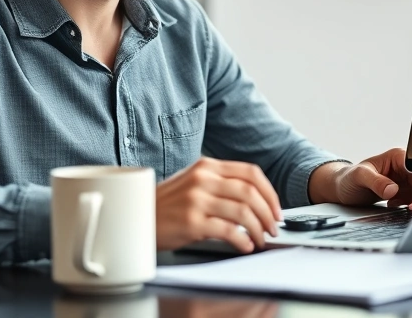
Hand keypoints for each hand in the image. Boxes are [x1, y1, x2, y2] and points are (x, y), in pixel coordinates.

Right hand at [155, 157, 282, 252]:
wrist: (135, 217)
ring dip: (259, 228)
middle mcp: (203, 179)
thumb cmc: (166, 205)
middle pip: (250, 192)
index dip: (270, 192)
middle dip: (269, 213)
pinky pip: (228, 231)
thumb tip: (256, 200)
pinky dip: (243, 240)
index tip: (276, 208)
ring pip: (243, 212)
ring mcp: (197, 200)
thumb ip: (220, 184)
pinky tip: (245, 245)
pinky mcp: (192, 222)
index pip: (251, 173)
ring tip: (261, 238)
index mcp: (207, 166)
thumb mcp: (193, 183)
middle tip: (274, 227)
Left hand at [310, 148, 411, 209]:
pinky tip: (393, 205)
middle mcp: (405, 167)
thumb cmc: (348, 178)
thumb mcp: (359, 177)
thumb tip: (392, 189)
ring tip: (398, 206)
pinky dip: (409, 206)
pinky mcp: (404, 191)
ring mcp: (405, 179)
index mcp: (398, 157)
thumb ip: (375, 181)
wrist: (342, 189)